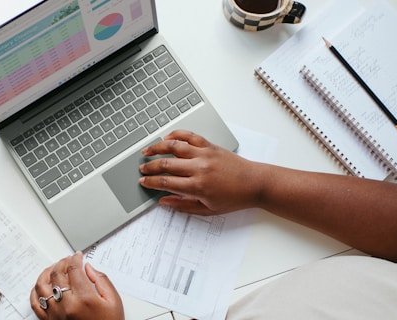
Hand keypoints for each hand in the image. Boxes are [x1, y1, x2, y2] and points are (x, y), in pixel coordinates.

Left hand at [29, 252, 122, 319]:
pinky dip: (36, 291)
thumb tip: (88, 268)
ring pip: (42, 286)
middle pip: (57, 274)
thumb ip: (101, 281)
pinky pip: (36, 303)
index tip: (77, 256)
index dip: (75, 259)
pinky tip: (42, 286)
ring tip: (54, 269)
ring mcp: (55, 314)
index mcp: (84, 299)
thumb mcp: (113, 302)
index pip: (73, 269)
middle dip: (62, 262)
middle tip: (68, 260)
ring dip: (47, 273)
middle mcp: (67, 305)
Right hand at [139, 130, 260, 214]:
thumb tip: (164, 201)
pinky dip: (176, 135)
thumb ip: (183, 206)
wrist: (255, 184)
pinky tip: (167, 138)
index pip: (166, 182)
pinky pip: (190, 136)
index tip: (143, 182)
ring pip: (174, 146)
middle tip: (141, 169)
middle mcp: (199, 168)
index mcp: (197, 186)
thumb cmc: (234, 198)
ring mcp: (204, 154)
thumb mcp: (208, 210)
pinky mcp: (210, 146)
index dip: (151, 182)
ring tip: (147, 150)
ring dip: (157, 147)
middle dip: (150, 166)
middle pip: (166, 164)